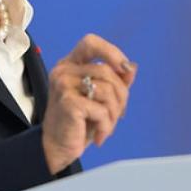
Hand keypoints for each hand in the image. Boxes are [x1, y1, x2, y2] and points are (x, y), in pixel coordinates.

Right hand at [40, 34, 136, 173]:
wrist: (58, 148)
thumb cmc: (80, 122)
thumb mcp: (100, 99)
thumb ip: (115, 81)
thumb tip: (132, 68)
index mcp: (70, 65)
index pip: (91, 42)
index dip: (112, 52)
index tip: (125, 70)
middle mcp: (63, 71)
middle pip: (107, 71)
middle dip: (121, 95)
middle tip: (118, 114)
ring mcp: (63, 85)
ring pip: (108, 90)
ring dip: (115, 113)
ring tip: (107, 126)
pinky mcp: (68, 102)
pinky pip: (102, 109)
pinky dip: (106, 126)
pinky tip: (99, 136)